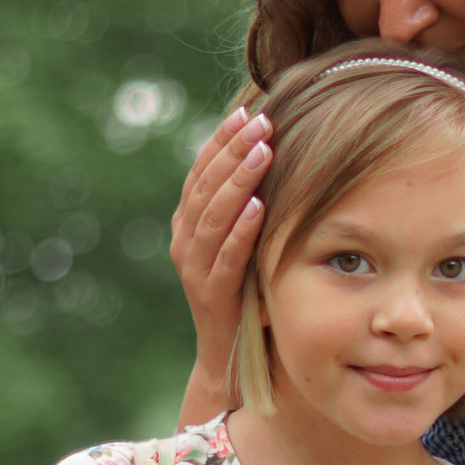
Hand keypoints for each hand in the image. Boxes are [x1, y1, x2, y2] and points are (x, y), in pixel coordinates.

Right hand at [171, 98, 272, 401]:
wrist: (229, 356)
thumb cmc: (247, 291)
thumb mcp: (246, 242)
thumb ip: (250, 206)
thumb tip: (278, 155)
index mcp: (191, 222)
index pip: (203, 169)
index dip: (223, 138)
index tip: (248, 109)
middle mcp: (186, 240)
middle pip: (206, 185)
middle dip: (233, 149)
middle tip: (260, 120)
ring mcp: (195, 268)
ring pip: (212, 215)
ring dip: (238, 180)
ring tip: (262, 152)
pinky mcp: (210, 295)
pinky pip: (226, 257)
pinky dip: (241, 230)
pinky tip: (259, 206)